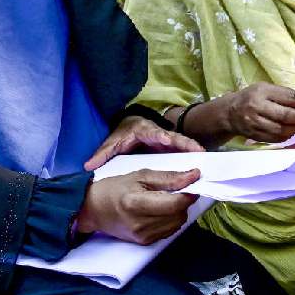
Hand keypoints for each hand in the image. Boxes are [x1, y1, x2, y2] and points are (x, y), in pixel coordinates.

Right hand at [76, 169, 199, 244]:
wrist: (93, 209)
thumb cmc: (115, 189)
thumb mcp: (141, 175)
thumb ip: (169, 177)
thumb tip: (194, 176)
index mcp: (136, 203)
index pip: (175, 203)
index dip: (189, 193)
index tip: (192, 183)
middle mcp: (140, 224)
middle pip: (179, 214)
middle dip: (184, 201)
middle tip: (178, 189)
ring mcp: (142, 236)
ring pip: (177, 223)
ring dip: (178, 211)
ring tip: (165, 199)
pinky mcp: (144, 243)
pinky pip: (169, 230)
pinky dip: (171, 219)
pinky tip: (160, 211)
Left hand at [84, 115, 203, 170]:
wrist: (132, 128)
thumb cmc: (123, 135)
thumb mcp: (112, 143)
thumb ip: (102, 154)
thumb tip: (88, 166)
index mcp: (144, 131)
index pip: (153, 132)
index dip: (160, 136)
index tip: (166, 141)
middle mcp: (159, 134)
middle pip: (174, 137)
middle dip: (185, 143)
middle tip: (197, 150)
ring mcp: (168, 141)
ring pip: (183, 144)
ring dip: (194, 150)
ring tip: (205, 158)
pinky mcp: (173, 148)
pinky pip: (185, 151)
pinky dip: (193, 156)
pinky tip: (203, 165)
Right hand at [216, 82, 294, 142]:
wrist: (229, 112)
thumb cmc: (252, 97)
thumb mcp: (266, 88)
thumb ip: (285, 95)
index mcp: (263, 91)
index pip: (291, 98)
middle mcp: (257, 107)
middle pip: (287, 116)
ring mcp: (255, 123)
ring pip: (283, 130)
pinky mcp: (256, 136)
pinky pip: (277, 138)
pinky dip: (288, 135)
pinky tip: (290, 130)